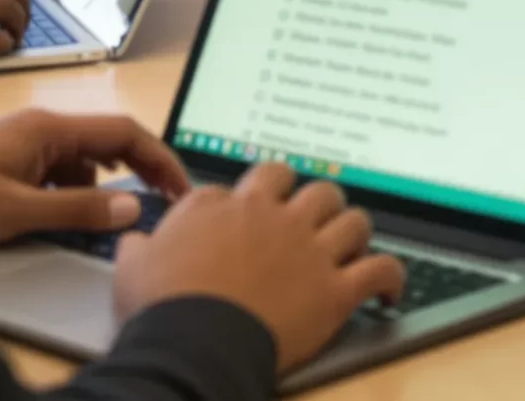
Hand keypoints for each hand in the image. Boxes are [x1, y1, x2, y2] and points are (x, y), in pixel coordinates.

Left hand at [0, 110, 190, 249]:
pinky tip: (67, 212)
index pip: (123, 132)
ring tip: (109, 216)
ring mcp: (27, 142)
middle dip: (140, 169)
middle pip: (109, 141)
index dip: (159, 157)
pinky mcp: (14, 158)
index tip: (179, 186)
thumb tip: (130, 207)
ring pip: (85, 158)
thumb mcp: (18, 211)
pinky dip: (75, 189)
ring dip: (103, 184)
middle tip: (163, 202)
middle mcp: (42, 127)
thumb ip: (78, 210)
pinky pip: (60, 169)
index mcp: (48, 128)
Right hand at [114, 162, 404, 370]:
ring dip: (354, 230)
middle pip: (314, 187)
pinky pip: (380, 270)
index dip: (259, 198)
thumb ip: (142, 244)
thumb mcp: (133, 264)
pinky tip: (389, 291)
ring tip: (350, 244)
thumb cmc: (161, 306)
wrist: (193, 344)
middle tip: (313, 218)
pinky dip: (391, 278)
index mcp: (228, 204)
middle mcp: (275, 217)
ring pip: (353, 219)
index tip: (257, 214)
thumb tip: (137, 240)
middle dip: (317, 200)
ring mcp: (310, 251)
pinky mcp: (335, 290)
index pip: (256, 181)